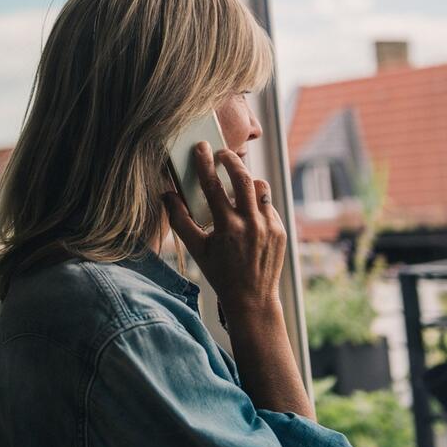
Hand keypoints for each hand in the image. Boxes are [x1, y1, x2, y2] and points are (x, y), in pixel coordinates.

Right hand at [162, 141, 286, 313]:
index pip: (213, 186)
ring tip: (237, 182)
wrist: (252, 298)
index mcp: (227, 228)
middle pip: (243, 178)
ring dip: (248, 180)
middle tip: (223, 153)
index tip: (201, 148)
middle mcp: (250, 224)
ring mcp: (268, 226)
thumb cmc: (220, 274)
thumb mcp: (196, 249)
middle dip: (232, 160)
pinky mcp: (280, 230)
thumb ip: (180, 221)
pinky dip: (256, 203)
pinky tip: (247, 211)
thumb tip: (167, 196)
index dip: (205, 164)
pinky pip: (268, 205)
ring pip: (260, 188)